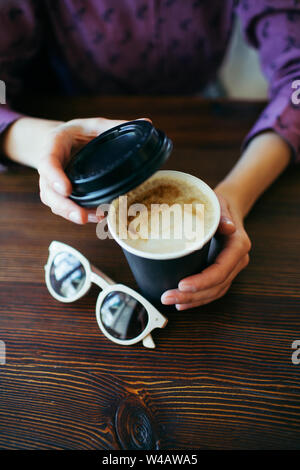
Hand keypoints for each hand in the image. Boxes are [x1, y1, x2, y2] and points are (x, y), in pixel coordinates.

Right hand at [38, 117, 134, 223]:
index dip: (54, 177)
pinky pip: (65, 207)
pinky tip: (97, 217)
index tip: (66, 189)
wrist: (62, 142)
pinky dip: (80, 214)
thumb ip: (115, 125)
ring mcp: (54, 184)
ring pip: (55, 203)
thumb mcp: (93, 124)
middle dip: (65, 206)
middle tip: (81, 217)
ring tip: (96, 218)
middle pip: (49, 192)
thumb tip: (146, 122)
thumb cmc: (78, 133)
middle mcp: (51, 168)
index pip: (48, 162)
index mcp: (54, 145)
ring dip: (73, 214)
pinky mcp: (62, 195)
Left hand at [161, 189, 250, 309]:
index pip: (221, 270)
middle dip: (192, 295)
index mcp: (238, 245)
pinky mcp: (222, 272)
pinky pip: (212, 290)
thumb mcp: (219, 203)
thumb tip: (228, 226)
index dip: (202, 281)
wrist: (228, 206)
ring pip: (215, 291)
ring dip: (193, 300)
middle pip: (216, 285)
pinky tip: (183, 302)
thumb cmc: (219, 204)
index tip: (182, 284)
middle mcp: (238, 260)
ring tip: (172, 301)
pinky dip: (198, 298)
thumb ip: (222, 215)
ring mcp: (231, 268)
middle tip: (168, 297)